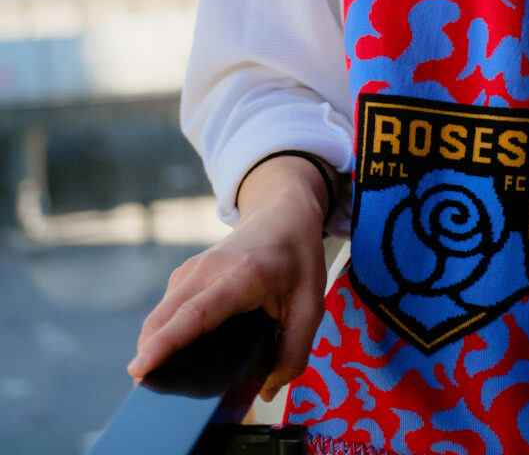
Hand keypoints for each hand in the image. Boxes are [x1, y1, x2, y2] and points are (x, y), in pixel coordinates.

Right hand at [127, 156, 329, 399]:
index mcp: (241, 276)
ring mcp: (192, 269)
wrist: (282, 213)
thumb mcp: (310, 305)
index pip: (195, 314)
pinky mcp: (186, 273)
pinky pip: (166, 308)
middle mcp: (208, 270)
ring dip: (153, 345)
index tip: (139, 368)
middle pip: (166, 318)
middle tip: (146, 395)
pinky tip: (172, 354)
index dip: (165, 344)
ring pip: (160, 314)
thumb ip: (294, 351)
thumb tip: (269, 390)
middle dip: (150, 355)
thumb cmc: (297, 258)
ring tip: (158, 381)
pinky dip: (162, 332)